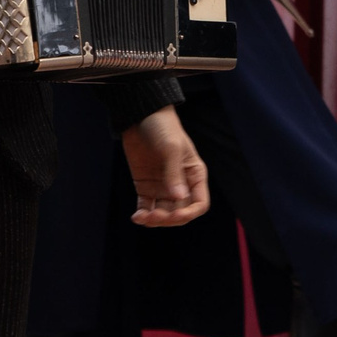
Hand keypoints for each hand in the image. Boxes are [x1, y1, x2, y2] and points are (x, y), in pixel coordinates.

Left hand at [121, 107, 209, 226]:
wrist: (140, 116)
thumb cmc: (162, 127)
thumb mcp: (171, 148)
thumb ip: (174, 173)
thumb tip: (179, 199)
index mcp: (194, 175)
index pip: (199, 203)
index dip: (189, 213)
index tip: (175, 214)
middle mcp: (180, 184)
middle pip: (180, 212)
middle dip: (168, 218)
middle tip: (154, 215)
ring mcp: (162, 186)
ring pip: (163, 213)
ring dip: (154, 220)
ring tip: (142, 217)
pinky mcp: (145, 186)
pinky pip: (146, 207)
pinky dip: (142, 215)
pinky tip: (136, 216)